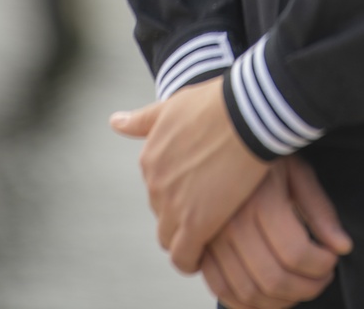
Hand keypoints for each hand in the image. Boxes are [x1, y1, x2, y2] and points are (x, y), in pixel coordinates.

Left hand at [110, 76, 268, 272]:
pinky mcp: (196, 224)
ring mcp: (174, 206)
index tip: (198, 186)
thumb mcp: (174, 105)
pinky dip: (191, 260)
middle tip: (209, 204)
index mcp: (150, 158)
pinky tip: (204, 256)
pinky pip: (184, 256)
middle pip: (163, 211)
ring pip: (170, 236)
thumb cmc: (218, 102)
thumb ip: (142, 120)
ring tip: (209, 231)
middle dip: (181, 211)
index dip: (178, 189)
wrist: (249, 113)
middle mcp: (155, 184)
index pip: (157, 187)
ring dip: (184, 237)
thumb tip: (114, 122)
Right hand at [201, 156, 352, 308]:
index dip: (321, 266)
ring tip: (298, 286)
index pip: (296, 253)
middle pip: (273, 279)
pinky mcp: (199, 247)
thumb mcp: (298, 171)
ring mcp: (211, 238)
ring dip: (279, 301)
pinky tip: (266, 293)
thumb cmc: (262, 153)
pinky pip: (220, 289)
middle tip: (320, 279)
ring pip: (247, 293)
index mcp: (261, 200)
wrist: (223, 136)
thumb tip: (342, 247)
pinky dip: (245, 302)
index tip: (331, 262)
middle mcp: (232, 222)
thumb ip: (320, 211)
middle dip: (306, 288)